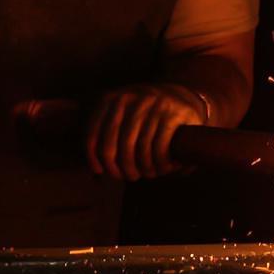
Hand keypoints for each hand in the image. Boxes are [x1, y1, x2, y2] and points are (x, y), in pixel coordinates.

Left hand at [82, 82, 208, 180]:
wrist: (181, 97)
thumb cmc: (145, 117)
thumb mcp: (121, 117)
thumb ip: (104, 139)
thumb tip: (94, 176)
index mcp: (110, 99)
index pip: (92, 135)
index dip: (93, 159)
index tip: (101, 172)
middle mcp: (129, 98)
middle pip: (114, 147)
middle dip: (121, 169)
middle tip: (130, 176)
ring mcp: (152, 104)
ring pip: (139, 149)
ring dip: (144, 169)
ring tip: (148, 174)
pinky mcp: (173, 113)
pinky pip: (160, 148)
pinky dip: (160, 164)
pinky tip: (163, 168)